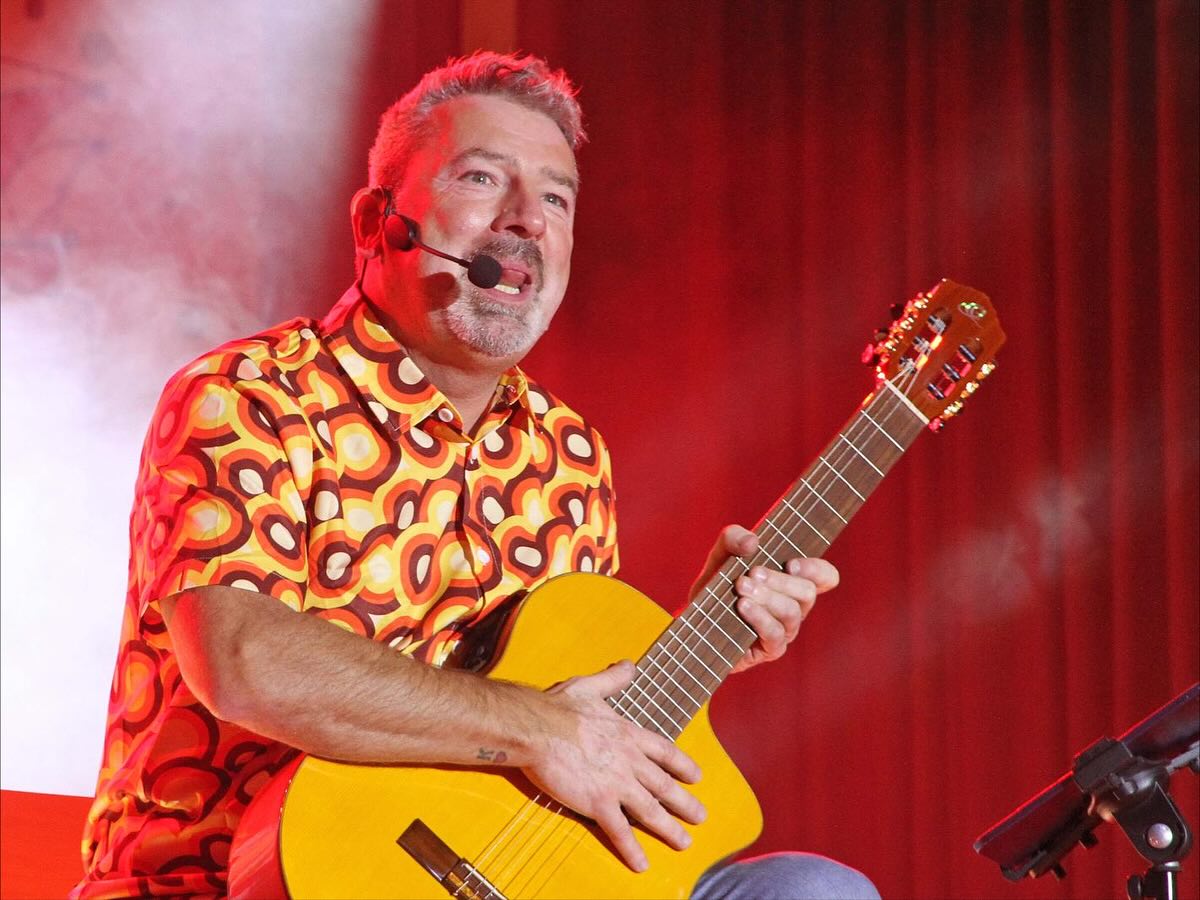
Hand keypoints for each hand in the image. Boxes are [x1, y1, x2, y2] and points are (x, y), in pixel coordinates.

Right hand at [522, 660, 705, 871]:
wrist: (538, 728)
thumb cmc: (559, 707)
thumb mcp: (591, 686)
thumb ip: (613, 678)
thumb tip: (630, 665)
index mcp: (628, 734)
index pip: (665, 752)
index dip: (683, 765)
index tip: (696, 777)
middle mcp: (629, 761)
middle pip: (665, 786)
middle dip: (685, 803)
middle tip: (701, 816)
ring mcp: (617, 784)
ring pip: (651, 811)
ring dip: (669, 829)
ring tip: (684, 842)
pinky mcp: (598, 803)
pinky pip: (620, 831)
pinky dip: (632, 849)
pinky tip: (642, 864)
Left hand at [692, 524, 838, 672]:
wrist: (695, 619)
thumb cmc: (718, 584)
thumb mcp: (721, 554)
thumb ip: (734, 538)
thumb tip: (752, 541)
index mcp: (793, 581)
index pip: (825, 576)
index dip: (816, 569)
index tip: (790, 563)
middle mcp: (795, 606)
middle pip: (807, 592)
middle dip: (780, 581)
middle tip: (753, 573)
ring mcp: (785, 630)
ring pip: (792, 612)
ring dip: (767, 597)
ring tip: (741, 587)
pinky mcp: (770, 649)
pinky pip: (775, 634)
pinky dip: (759, 618)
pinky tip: (742, 606)